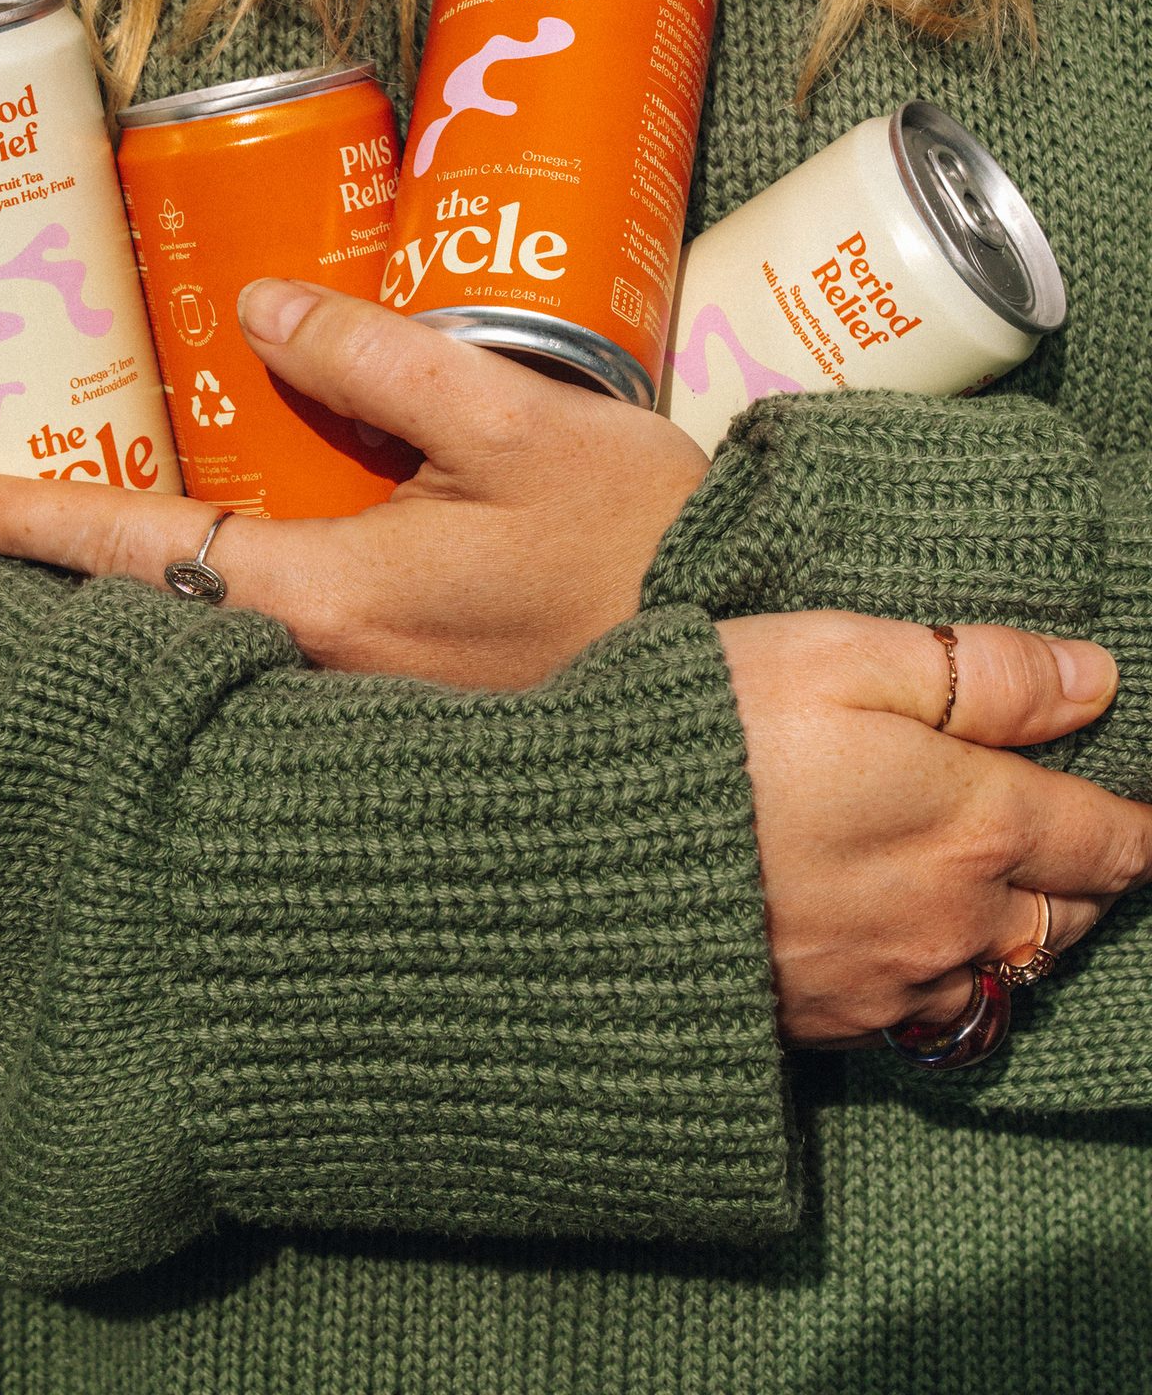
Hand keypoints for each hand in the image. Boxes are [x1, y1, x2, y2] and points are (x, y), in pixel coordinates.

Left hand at [0, 278, 710, 687]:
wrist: (745, 688)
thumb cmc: (644, 551)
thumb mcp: (520, 421)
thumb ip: (382, 358)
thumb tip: (263, 309)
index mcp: (332, 599)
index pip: (138, 552)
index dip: (26, 521)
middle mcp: (325, 680)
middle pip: (151, 622)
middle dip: (63, 573)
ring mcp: (363, 719)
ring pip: (212, 656)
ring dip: (140, 602)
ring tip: (86, 541)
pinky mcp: (407, 724)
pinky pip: (280, 675)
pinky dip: (223, 631)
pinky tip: (236, 584)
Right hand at [718, 611, 1144, 1046]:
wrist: (581, 857)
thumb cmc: (710, 732)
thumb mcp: (843, 657)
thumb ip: (978, 670)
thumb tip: (1094, 679)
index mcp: (972, 823)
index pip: (1110, 838)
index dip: (1142, 823)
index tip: (1146, 812)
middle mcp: (952, 920)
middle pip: (1072, 915)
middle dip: (1088, 875)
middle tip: (1079, 836)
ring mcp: (889, 982)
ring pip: (1003, 973)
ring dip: (1017, 932)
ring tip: (993, 889)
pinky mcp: (826, 1020)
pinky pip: (921, 1011)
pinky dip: (936, 974)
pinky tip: (901, 937)